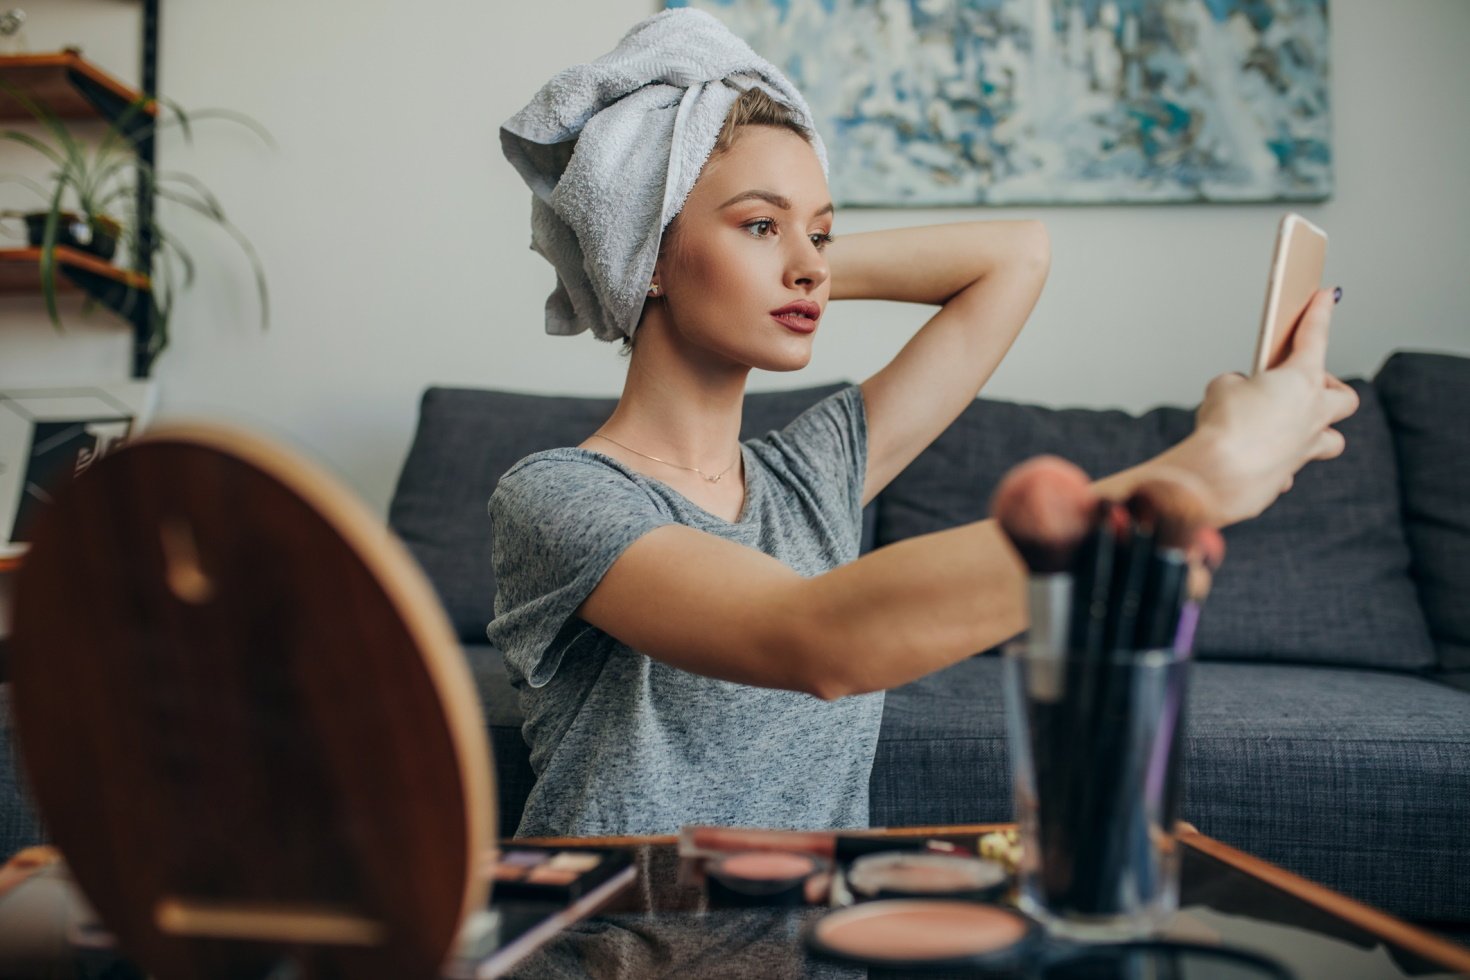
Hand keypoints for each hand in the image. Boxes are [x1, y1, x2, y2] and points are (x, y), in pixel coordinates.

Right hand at [1168, 288, 1359, 525]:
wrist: (1218, 476)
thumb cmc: (1225, 427)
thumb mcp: (1221, 388)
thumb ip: (1235, 384)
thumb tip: (1239, 396)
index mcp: (1300, 381)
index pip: (1315, 336)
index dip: (1320, 311)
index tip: (1328, 295)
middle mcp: (1312, 415)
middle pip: (1344, 397)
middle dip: (1330, 389)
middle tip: (1305, 386)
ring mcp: (1303, 449)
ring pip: (1331, 440)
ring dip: (1319, 431)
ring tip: (1293, 428)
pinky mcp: (1284, 478)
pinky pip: (1290, 469)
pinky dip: (1278, 463)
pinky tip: (1258, 461)